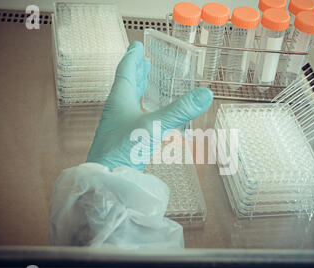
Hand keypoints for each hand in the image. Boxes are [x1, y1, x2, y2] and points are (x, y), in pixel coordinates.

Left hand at [87, 41, 213, 170]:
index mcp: (120, 99)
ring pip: (130, 100)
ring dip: (140, 89)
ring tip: (148, 82)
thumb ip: (179, 110)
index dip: (133, 57)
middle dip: (137, 71)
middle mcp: (117, 109)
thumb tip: (205, 94)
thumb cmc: (123, 148)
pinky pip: (135, 116)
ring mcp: (119, 125)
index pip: (126, 71)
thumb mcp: (154, 125)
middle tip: (145, 61)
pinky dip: (144, 109)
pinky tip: (151, 116)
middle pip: (127, 84)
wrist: (107, 176)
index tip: (137, 45)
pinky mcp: (124, 139)